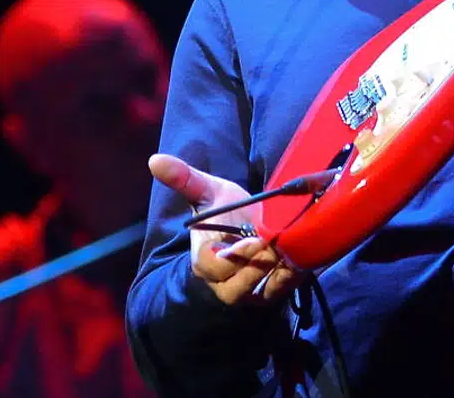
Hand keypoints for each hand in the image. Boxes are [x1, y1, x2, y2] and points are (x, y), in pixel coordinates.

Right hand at [148, 153, 302, 307]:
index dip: (232, 256)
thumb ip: (185, 179)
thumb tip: (155, 160)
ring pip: (259, 292)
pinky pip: (281, 292)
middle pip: (236, 285)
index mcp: (205, 259)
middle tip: (275, 241)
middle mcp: (224, 281)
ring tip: (286, 247)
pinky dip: (291, 277)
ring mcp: (248, 291)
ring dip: (275, 270)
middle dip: (257, 263)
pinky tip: (298, 258)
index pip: (211, 268)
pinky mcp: (271, 294)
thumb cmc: (229, 211)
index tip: (253, 239)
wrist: (257, 227)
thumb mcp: (210, 193)